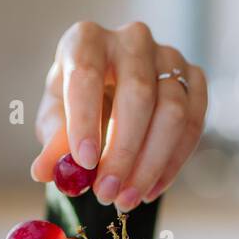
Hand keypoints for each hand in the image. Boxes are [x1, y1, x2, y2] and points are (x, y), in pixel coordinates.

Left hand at [31, 20, 207, 212]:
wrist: (110, 99)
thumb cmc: (76, 108)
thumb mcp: (56, 123)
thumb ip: (53, 144)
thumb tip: (44, 171)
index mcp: (86, 40)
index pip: (86, 74)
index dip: (85, 120)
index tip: (83, 163)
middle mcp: (131, 40)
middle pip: (137, 94)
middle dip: (122, 152)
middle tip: (106, 194)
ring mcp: (168, 56)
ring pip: (172, 111)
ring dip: (150, 164)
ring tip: (127, 199)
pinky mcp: (193, 77)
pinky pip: (194, 122)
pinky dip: (173, 162)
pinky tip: (150, 189)